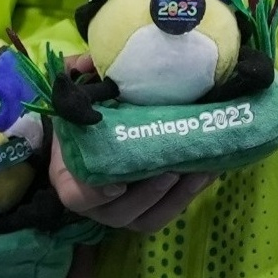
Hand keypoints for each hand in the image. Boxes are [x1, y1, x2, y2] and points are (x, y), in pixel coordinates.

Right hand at [48, 56, 214, 229]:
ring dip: (177, 196)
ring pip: (150, 217)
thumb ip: (78, 77)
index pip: (77, 196)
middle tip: (172, 167)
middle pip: (122, 211)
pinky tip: (207, 171)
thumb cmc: (80, 120)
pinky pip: (169, 213)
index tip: (118, 182)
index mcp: (69, 180)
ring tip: (198, 168)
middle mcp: (96, 206)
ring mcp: (122, 214)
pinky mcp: (147, 214)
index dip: (97, 194)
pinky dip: (189, 195)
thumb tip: (92, 60)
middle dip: (150, 192)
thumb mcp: (73, 96)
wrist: (89, 139)